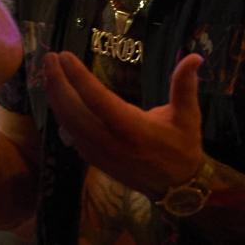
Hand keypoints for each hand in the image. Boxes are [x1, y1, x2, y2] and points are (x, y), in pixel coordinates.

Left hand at [42, 51, 205, 197]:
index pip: (98, 100)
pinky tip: (57, 97)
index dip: (79, 77)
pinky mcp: (95, 160)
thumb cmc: (182, 147)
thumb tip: (195, 57)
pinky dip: (61, 114)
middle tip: (50, 58)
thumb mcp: (188, 116)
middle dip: (58, 83)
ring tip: (50, 72)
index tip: (65, 56)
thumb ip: (185, 85)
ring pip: (68, 123)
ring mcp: (100, 154)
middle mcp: (112, 143)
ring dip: (56, 97)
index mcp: (134, 129)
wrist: (176, 188)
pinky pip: (71, 135)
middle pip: (74, 111)